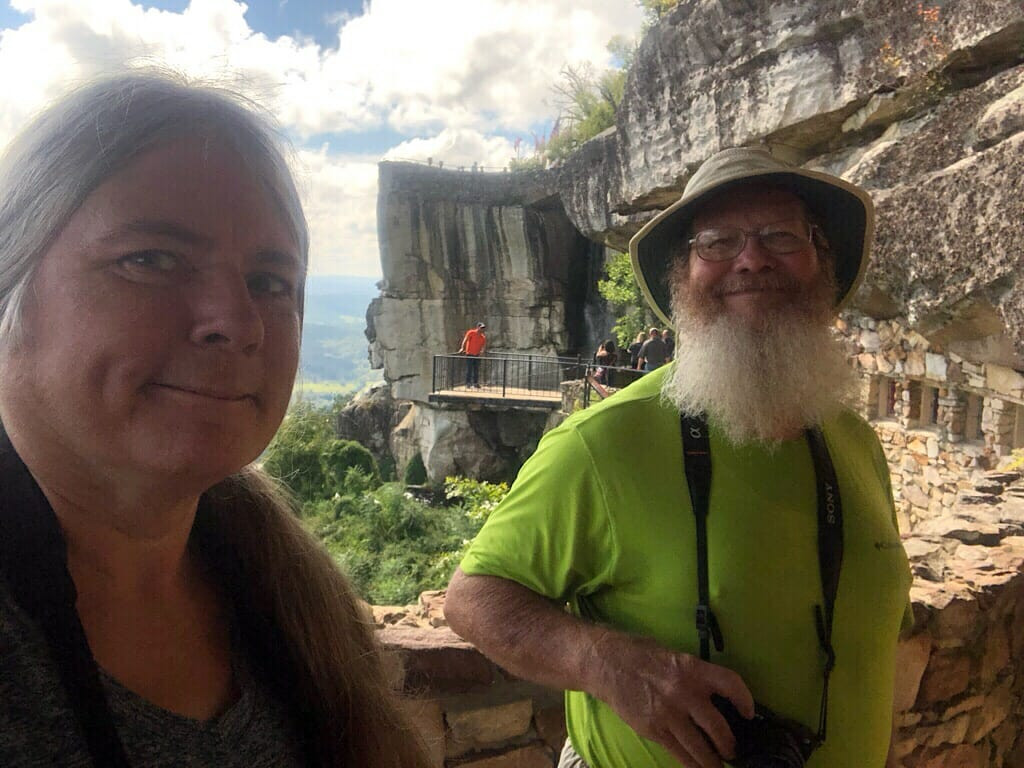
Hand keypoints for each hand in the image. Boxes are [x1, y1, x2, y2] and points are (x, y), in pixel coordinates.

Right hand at [590, 634, 754, 767]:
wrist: (605, 663)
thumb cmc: (641, 655)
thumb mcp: (673, 656)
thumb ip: (694, 675)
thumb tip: (716, 695)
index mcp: (691, 667)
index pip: (730, 683)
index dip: (745, 700)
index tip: (748, 713)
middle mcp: (683, 691)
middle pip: (718, 726)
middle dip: (729, 744)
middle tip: (732, 750)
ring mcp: (667, 713)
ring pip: (700, 747)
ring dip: (713, 760)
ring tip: (718, 765)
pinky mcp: (653, 729)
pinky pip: (679, 753)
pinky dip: (691, 763)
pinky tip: (698, 767)